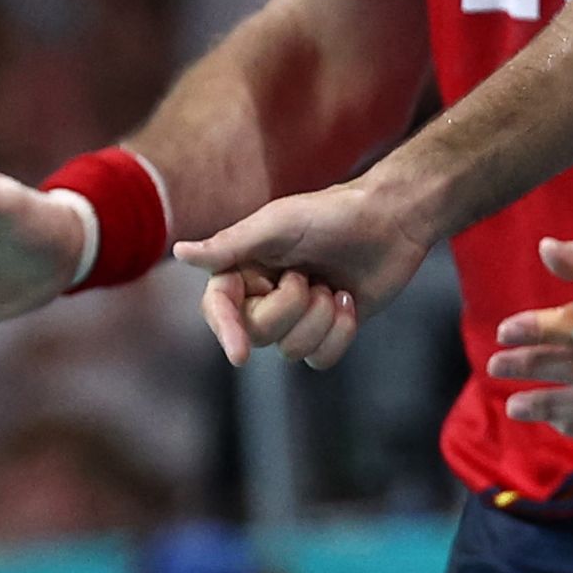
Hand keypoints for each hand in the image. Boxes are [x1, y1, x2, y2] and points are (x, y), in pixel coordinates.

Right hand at [173, 180, 434, 369]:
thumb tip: (180, 251)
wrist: (392, 219)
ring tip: (334, 287)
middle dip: (290, 309)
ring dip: (320, 319)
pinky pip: (321, 359)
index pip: (219, 308)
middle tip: (309, 276)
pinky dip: (340, 333)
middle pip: (258, 333)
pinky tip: (350, 301)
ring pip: (291, 351)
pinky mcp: (327, 328)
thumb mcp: (279, 223)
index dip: (226, 331)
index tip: (240, 355)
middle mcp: (265, 294)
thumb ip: (231, 244)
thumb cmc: (334, 213)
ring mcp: (297, 315)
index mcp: (245, 268)